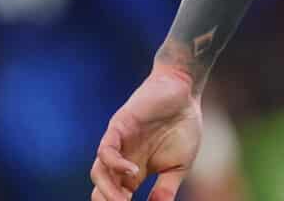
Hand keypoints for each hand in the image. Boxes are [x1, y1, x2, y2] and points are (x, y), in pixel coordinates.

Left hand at [90, 65, 202, 200]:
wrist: (185, 92)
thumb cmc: (183, 126)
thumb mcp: (179, 165)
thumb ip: (166, 188)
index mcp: (134, 173)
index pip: (118, 197)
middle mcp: (121, 160)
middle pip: (101, 189)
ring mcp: (118, 144)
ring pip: (98, 174)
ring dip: (108, 191)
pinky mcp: (118, 127)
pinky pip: (106, 151)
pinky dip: (115, 164)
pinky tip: (133, 171)